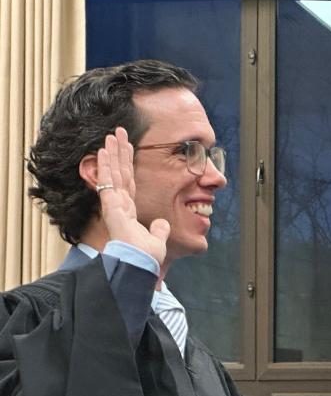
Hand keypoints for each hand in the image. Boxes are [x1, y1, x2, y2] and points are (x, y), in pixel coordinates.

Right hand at [97, 127, 168, 264]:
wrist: (139, 263)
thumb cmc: (145, 256)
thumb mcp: (157, 239)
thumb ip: (159, 230)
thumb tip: (163, 224)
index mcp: (129, 209)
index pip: (129, 180)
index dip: (128, 163)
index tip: (127, 147)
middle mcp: (120, 203)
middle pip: (120, 172)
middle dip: (119, 151)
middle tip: (118, 132)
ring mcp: (114, 203)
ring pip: (113, 172)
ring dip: (111, 152)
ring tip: (110, 134)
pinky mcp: (110, 205)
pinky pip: (107, 181)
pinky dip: (105, 165)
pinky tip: (103, 150)